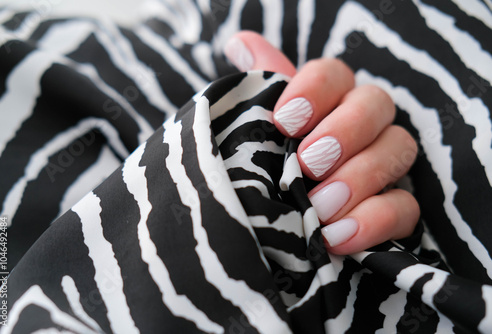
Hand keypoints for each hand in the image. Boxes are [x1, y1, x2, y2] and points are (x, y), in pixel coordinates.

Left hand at [224, 31, 419, 254]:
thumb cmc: (266, 170)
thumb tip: (240, 43)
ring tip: (320, 208)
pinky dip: (374, 220)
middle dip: (343, 133)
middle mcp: (361, 124)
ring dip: (359, 178)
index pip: (334, 74)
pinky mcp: (394, 207)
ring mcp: (383, 163)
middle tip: (308, 163)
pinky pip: (405, 207)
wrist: (276, 227)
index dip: (314, 91)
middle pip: (375, 104)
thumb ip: (258, 90)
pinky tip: (337, 237)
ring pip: (398, 149)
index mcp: (326, 101)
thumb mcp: (256, 132)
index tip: (284, 122)